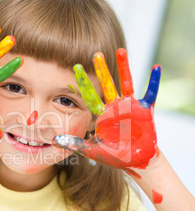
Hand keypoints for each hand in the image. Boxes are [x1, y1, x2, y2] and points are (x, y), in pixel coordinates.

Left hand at [53, 48, 160, 168]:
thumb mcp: (92, 150)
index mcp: (101, 114)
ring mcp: (130, 106)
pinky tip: (156, 68)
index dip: (82, 83)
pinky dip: (154, 82)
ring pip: (126, 83)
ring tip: (121, 51)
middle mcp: (114, 106)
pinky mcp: (144, 110)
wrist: (134, 160)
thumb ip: (74, 144)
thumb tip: (54, 141)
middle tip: (96, 54)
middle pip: (106, 84)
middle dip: (101, 70)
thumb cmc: (113, 155)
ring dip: (124, 68)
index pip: (89, 95)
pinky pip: (150, 94)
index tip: (74, 68)